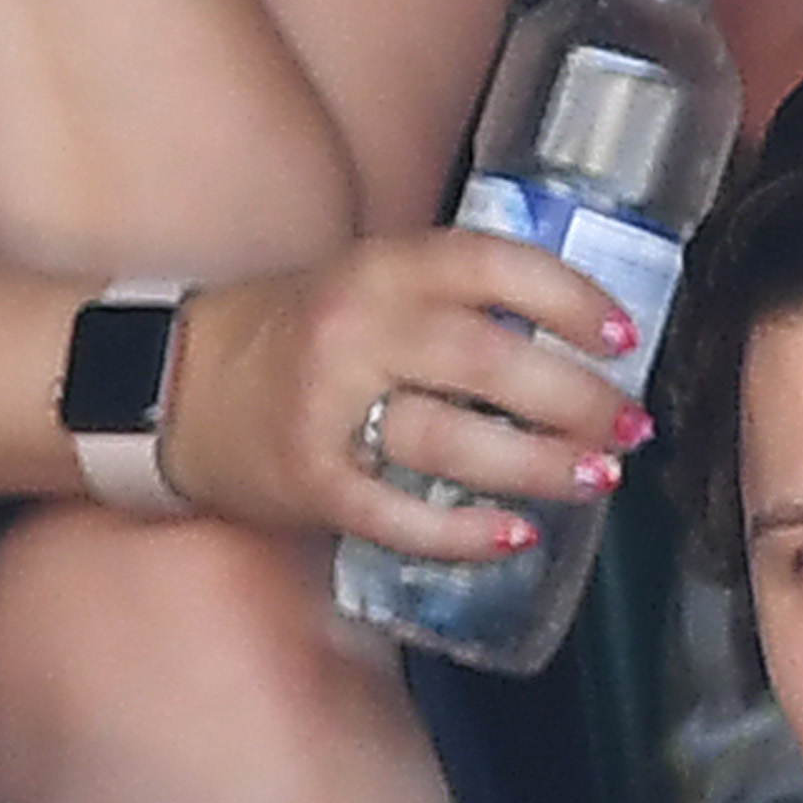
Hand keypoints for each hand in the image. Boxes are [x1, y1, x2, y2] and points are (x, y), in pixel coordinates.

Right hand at [153, 225, 650, 564]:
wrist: (172, 386)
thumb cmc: (295, 335)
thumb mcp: (369, 285)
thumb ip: (452, 301)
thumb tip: (573, 344)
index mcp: (380, 268)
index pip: (493, 266)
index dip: (571, 299)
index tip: (626, 338)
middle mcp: (356, 330)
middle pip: (489, 362)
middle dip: (576, 399)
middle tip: (630, 427)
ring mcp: (328, 410)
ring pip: (454, 441)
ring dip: (539, 466)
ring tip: (596, 479)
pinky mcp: (311, 483)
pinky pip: (401, 516)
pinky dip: (466, 534)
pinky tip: (517, 537)